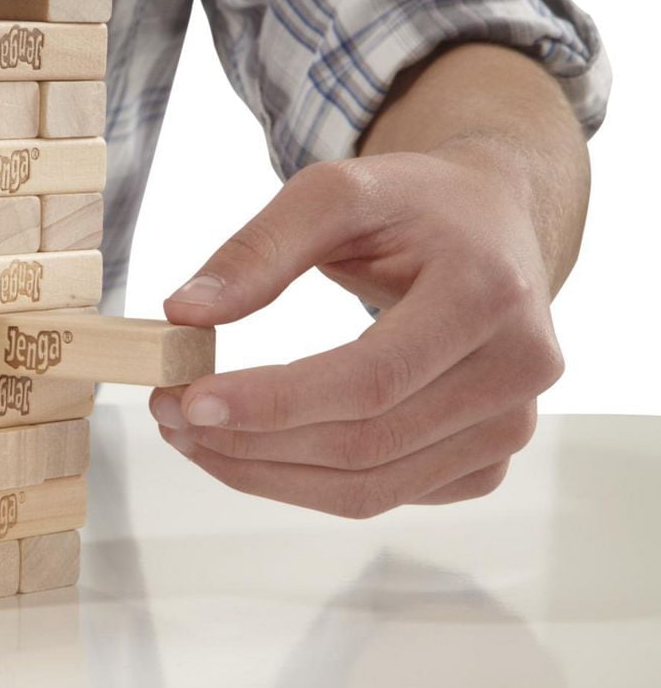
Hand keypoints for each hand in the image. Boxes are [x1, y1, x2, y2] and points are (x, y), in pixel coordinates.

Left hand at [150, 152, 564, 516]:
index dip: (272, 402)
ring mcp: (513, 424)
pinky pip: (386, 495)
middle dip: (251, 442)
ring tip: (195, 437)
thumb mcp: (336, 191)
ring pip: (370, 488)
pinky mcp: (490, 459)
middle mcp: (518, 368)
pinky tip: (256, 449)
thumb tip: (183, 314)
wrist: (495, 222)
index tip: (188, 401)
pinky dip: (307, 483)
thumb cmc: (415, 203)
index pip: (370, 378)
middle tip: (169, 415)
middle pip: (365, 443)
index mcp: (487, 292)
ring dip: (267, 474)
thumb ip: (259, 249)